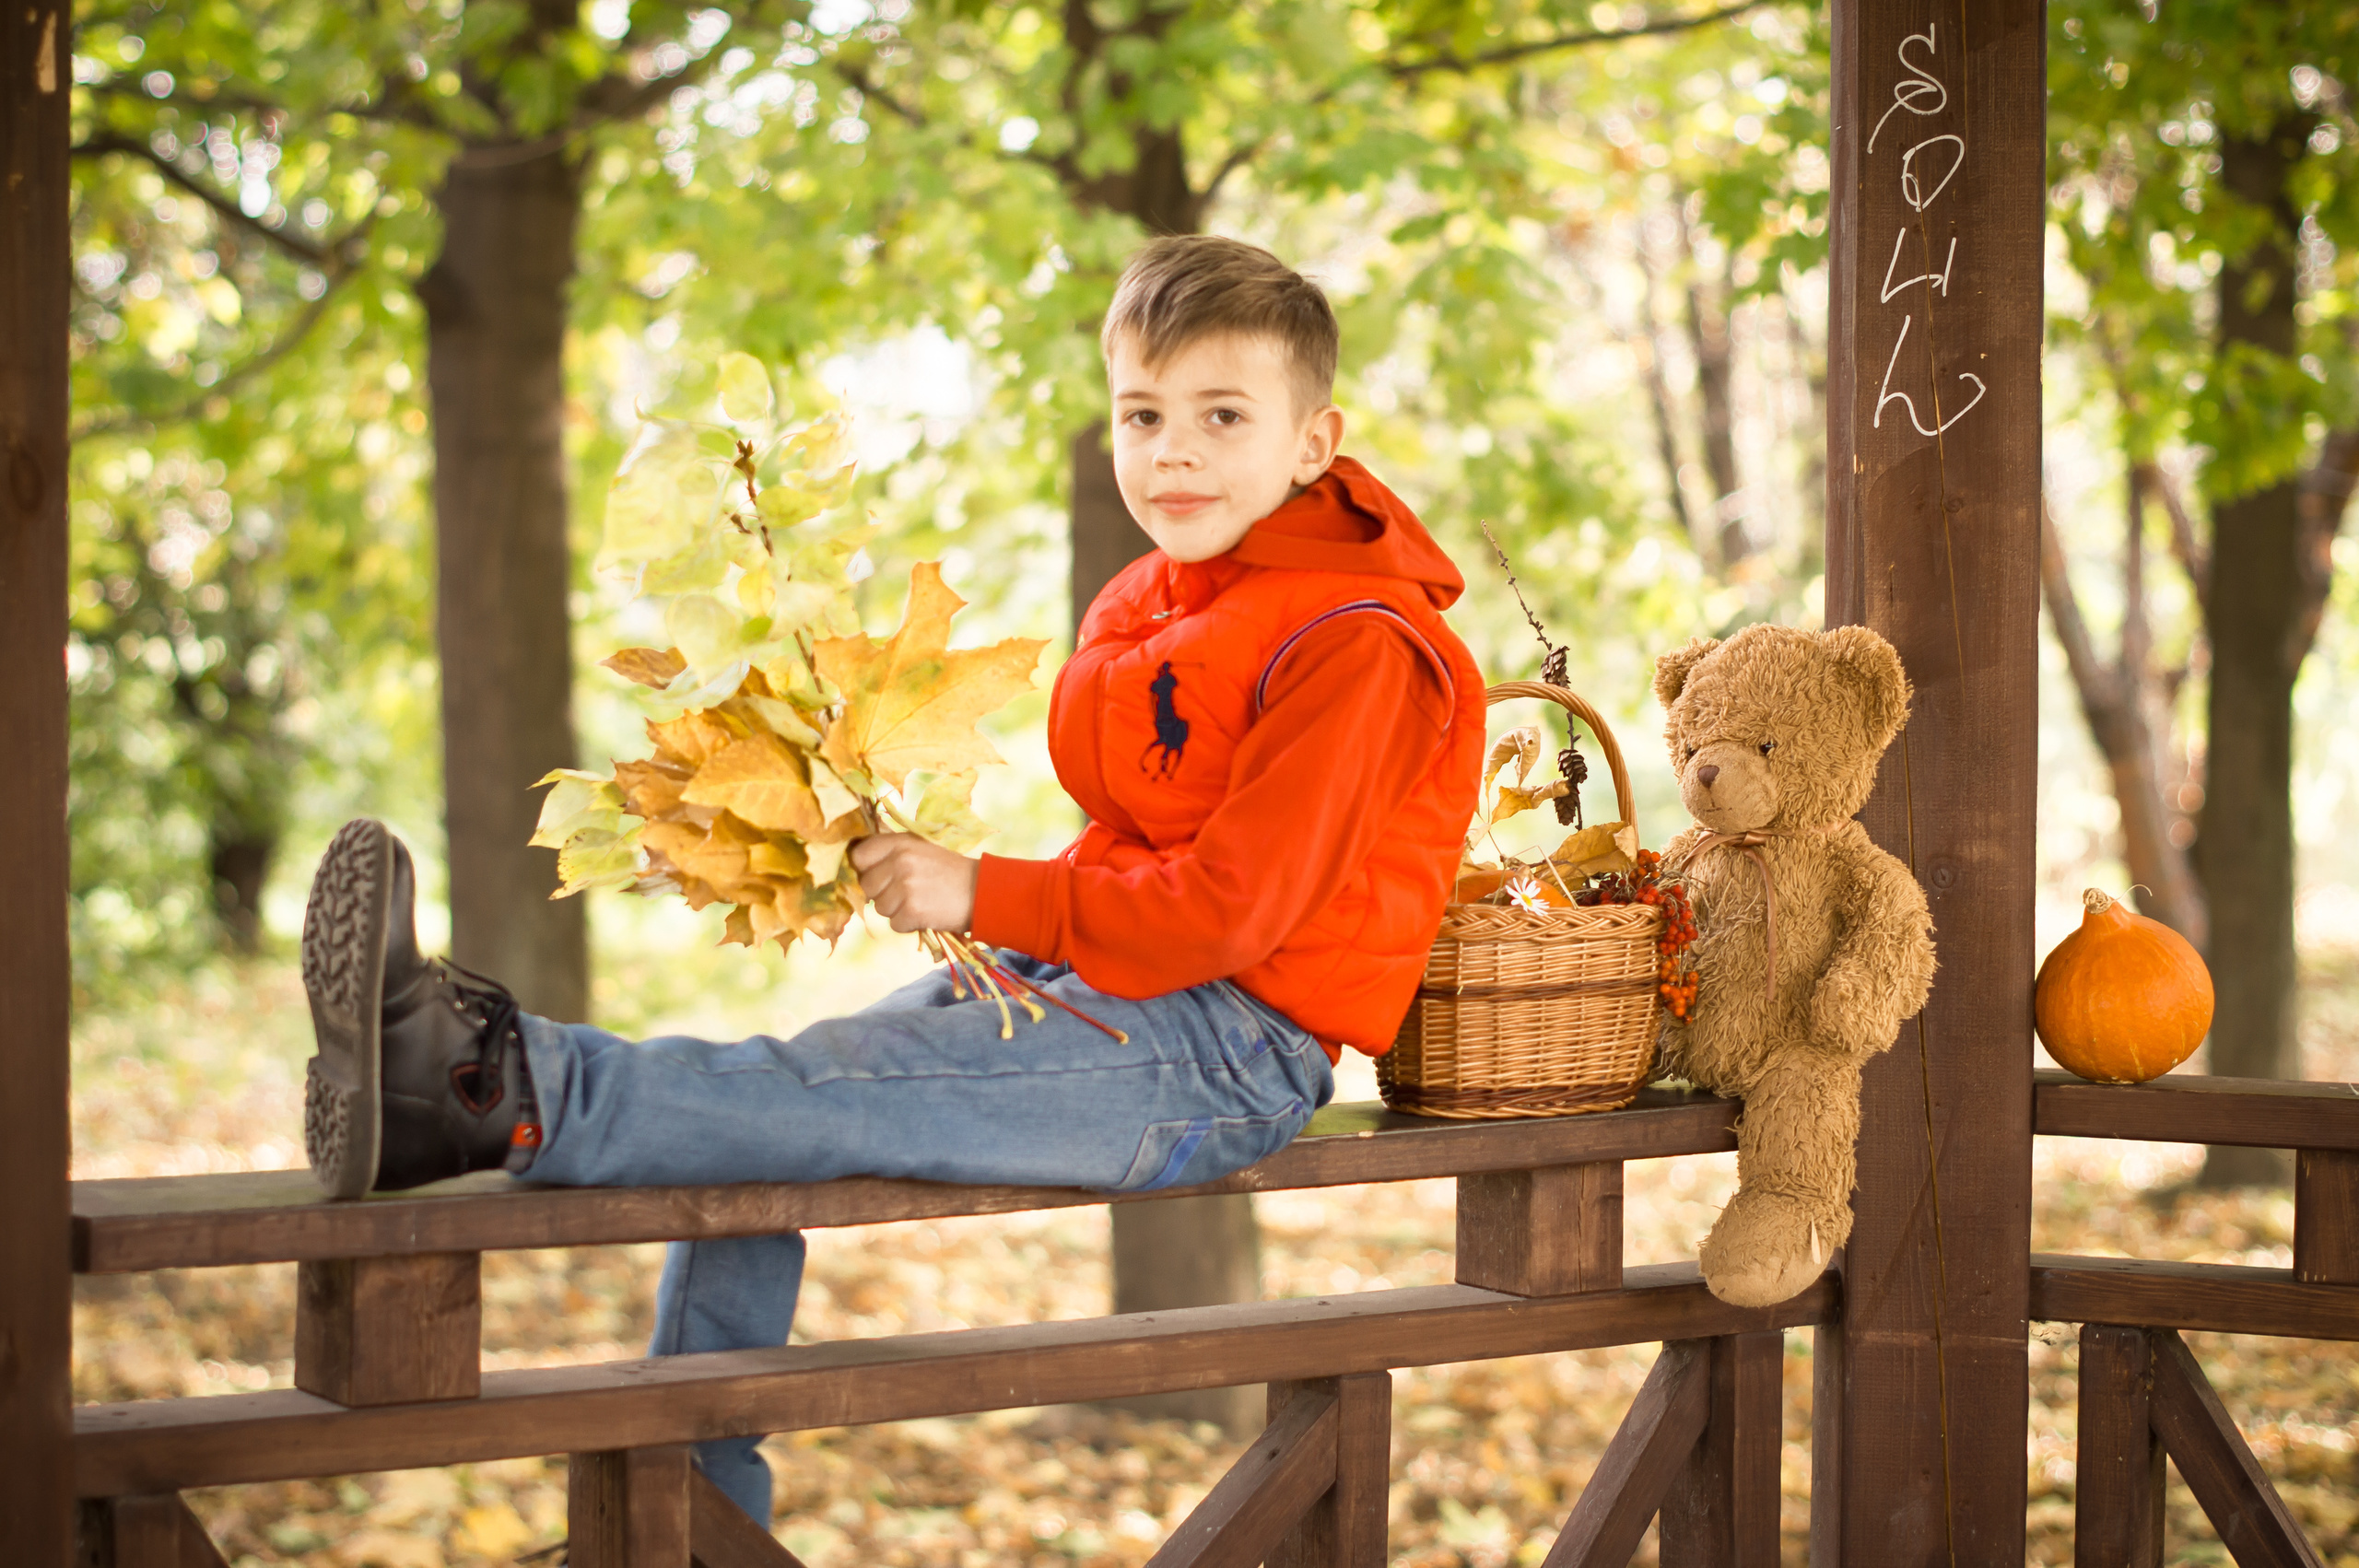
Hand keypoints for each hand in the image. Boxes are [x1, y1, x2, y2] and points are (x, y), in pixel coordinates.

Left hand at [851, 833, 978, 932]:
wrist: (983, 892)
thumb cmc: (949, 872)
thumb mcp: (920, 850)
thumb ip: (891, 854)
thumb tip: (858, 869)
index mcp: (900, 843)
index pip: (859, 856)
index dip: (864, 869)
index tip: (877, 876)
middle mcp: (900, 862)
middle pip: (866, 886)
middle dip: (881, 893)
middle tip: (907, 892)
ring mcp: (905, 887)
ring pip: (879, 908)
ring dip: (896, 910)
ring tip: (920, 901)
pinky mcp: (912, 910)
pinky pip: (894, 924)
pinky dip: (908, 924)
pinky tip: (926, 913)